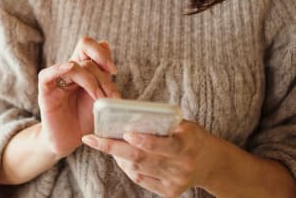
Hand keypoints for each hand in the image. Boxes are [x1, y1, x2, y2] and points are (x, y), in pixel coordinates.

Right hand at [37, 37, 119, 157]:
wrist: (68, 141)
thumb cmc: (85, 118)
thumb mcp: (101, 95)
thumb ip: (104, 73)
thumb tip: (105, 43)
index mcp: (82, 66)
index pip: (88, 45)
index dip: (102, 53)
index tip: (114, 71)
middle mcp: (69, 68)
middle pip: (84, 49)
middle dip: (103, 70)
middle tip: (112, 94)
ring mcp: (57, 78)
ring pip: (75, 65)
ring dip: (93, 82)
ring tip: (101, 101)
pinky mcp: (46, 91)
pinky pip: (48, 74)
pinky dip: (59, 69)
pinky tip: (69, 69)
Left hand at [82, 120, 213, 197]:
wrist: (212, 164)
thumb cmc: (191, 136)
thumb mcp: (183, 124)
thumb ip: (161, 122)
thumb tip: (128, 113)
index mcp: (187, 144)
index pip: (166, 145)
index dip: (146, 141)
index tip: (127, 133)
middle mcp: (181, 166)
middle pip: (142, 158)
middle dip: (113, 148)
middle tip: (92, 139)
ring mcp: (175, 182)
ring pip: (138, 169)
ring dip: (117, 156)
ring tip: (104, 143)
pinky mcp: (169, 193)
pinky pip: (141, 179)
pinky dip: (127, 167)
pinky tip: (121, 157)